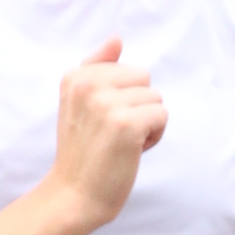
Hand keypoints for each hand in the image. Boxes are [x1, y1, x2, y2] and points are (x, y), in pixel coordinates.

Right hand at [50, 37, 165, 229]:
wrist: (73, 195)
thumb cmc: (82, 151)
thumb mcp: (79, 103)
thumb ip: (96, 68)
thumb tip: (116, 39)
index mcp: (76, 76)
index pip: (126, 69)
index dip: (122, 97)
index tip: (100, 121)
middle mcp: (88, 85)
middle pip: (144, 79)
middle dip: (138, 106)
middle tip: (113, 134)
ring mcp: (107, 104)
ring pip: (155, 98)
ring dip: (147, 123)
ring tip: (121, 143)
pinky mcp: (127, 124)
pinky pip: (161, 115)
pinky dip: (154, 136)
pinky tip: (132, 151)